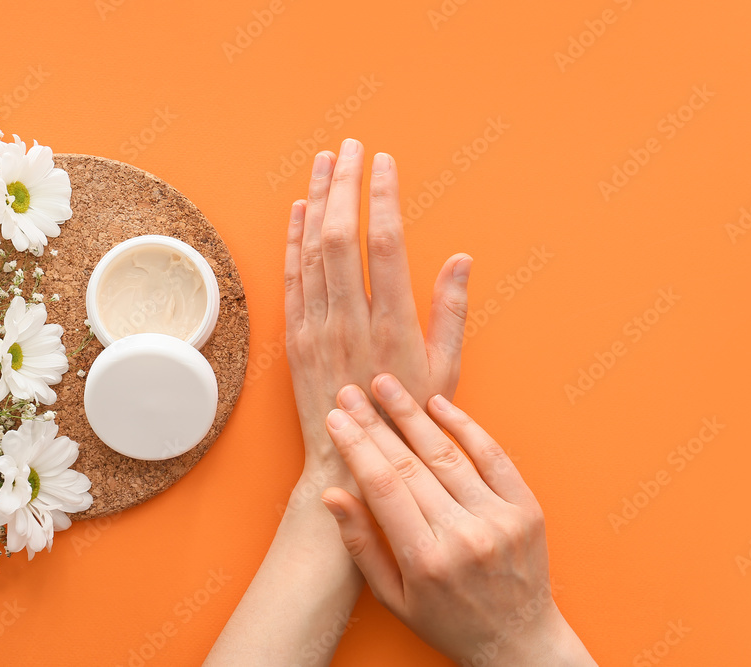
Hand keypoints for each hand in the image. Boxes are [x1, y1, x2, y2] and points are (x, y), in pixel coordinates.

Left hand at [284, 139, 471, 482]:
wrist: (348, 462)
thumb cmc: (405, 422)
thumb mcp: (445, 372)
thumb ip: (451, 312)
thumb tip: (460, 260)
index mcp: (392, 326)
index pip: (384, 243)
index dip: (383, 197)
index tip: (384, 162)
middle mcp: (349, 321)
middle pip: (341, 235)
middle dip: (345, 184)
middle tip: (351, 147)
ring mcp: (316, 329)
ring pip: (311, 250)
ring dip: (317, 200)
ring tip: (325, 162)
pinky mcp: (294, 339)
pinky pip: (291, 279)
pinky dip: (292, 240)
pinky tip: (299, 210)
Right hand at [319, 374, 596, 665]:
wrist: (518, 641)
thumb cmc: (448, 621)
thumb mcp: (394, 598)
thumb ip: (361, 546)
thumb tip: (332, 494)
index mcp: (426, 560)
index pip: (383, 488)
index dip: (356, 447)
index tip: (335, 418)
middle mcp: (464, 536)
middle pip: (410, 464)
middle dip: (374, 423)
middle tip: (349, 391)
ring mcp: (499, 519)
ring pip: (447, 454)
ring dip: (412, 414)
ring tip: (385, 384)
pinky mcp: (526, 508)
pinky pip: (493, 456)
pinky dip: (465, 427)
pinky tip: (438, 404)